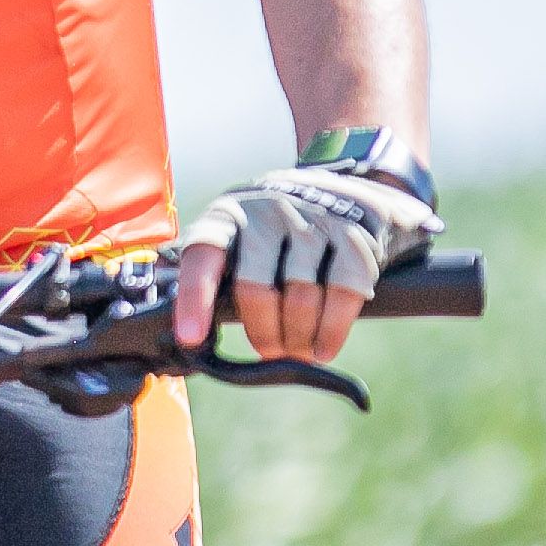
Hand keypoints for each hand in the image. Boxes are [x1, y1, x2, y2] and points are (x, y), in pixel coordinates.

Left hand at [175, 163, 437, 365]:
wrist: (345, 194)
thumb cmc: (276, 236)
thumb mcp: (238, 238)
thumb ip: (215, 276)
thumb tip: (191, 334)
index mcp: (228, 215)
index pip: (204, 254)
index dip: (195, 297)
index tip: (191, 338)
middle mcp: (268, 211)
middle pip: (256, 288)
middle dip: (262, 332)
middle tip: (270, 351)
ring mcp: (313, 221)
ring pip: (301, 297)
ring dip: (298, 338)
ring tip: (297, 350)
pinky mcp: (353, 237)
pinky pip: (342, 295)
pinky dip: (332, 332)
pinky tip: (323, 350)